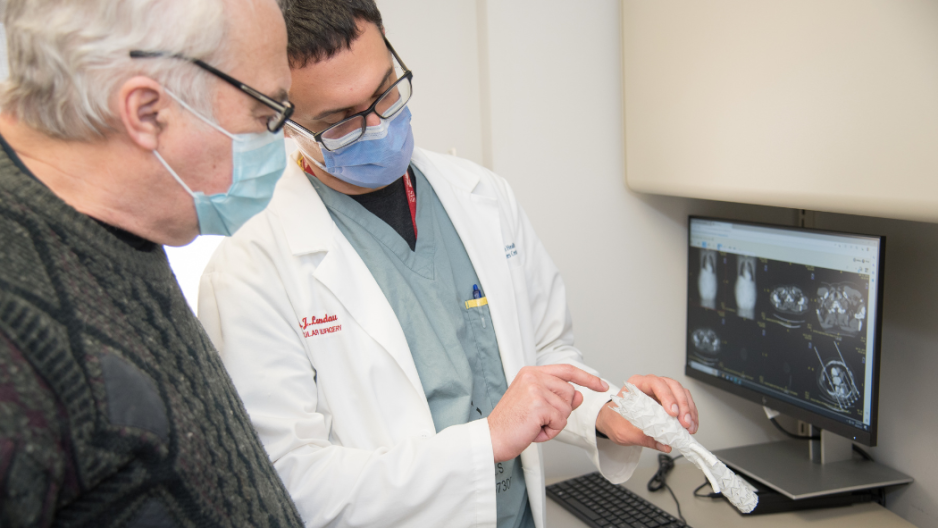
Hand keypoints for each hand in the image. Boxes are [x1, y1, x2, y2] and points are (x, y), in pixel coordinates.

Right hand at [488, 365, 609, 462]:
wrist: (492, 438)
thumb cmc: (511, 424)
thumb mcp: (537, 406)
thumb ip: (558, 397)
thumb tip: (579, 395)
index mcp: (531, 372)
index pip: (567, 370)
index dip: (587, 378)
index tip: (601, 385)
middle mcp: (533, 376)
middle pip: (570, 393)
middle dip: (561, 412)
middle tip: (537, 419)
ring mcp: (536, 389)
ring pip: (566, 409)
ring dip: (554, 423)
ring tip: (534, 425)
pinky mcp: (539, 404)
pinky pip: (560, 421)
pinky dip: (550, 431)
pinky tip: (533, 430)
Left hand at [595, 374, 698, 452]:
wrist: (612, 423)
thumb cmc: (615, 421)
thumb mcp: (626, 432)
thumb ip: (645, 439)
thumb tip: (665, 445)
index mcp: (636, 385)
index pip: (655, 383)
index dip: (667, 396)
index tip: (672, 412)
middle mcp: (650, 385)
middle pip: (673, 386)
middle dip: (682, 405)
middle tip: (685, 423)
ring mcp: (661, 392)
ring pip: (682, 393)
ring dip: (689, 410)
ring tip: (690, 427)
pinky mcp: (668, 402)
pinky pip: (683, 403)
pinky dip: (690, 415)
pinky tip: (691, 426)